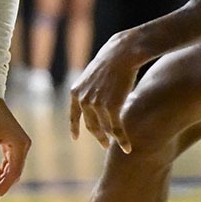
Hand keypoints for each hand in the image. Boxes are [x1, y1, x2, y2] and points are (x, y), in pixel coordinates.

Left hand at [68, 32, 146, 152]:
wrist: (121, 53)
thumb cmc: (111, 60)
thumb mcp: (94, 74)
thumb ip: (91, 89)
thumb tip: (95, 98)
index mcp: (75, 92)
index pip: (73, 115)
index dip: (74, 128)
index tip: (75, 138)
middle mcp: (83, 100)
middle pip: (91, 126)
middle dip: (98, 137)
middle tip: (104, 144)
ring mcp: (96, 105)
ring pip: (105, 129)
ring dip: (112, 139)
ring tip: (118, 144)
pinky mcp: (111, 107)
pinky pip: (116, 129)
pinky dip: (122, 140)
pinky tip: (127, 148)